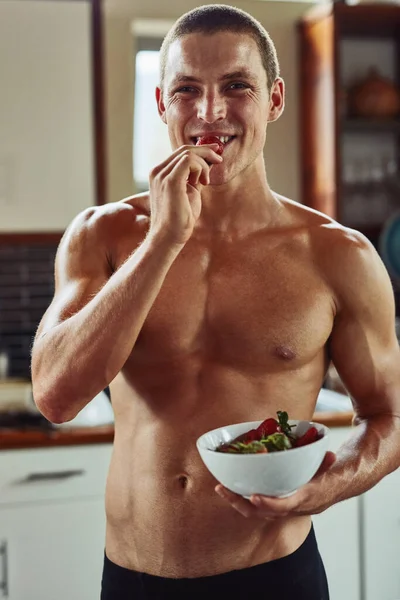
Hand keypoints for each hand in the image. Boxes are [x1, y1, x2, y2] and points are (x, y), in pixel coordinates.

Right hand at [148, 144, 222, 245]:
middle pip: (184, 149)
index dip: (200, 150)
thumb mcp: (189, 192)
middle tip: (219, 159)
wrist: (169, 237)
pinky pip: (189, 160)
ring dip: (204, 164)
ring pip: (188, 153)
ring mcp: (162, 175)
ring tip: (205, 182)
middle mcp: (158, 172)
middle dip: (206, 151)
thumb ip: (194, 178)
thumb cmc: (179, 219)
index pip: (180, 153)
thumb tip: (207, 165)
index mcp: (160, 174)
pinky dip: (201, 168)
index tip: (215, 153)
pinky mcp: (170, 181)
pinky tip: (203, 182)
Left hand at [215, 451, 336, 518]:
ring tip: (220, 487)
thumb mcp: (329, 468)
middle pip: (262, 513)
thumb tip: (331, 455)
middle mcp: (290, 508)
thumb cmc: (327, 476)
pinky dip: (241, 498)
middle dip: (241, 504)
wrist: (330, 489)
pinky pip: (254, 506)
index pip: (285, 506)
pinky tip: (228, 486)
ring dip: (236, 501)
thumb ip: (327, 463)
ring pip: (255, 512)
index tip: (253, 497)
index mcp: (303, 499)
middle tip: (223, 489)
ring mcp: (281, 509)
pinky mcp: (274, 505)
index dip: (269, 504)